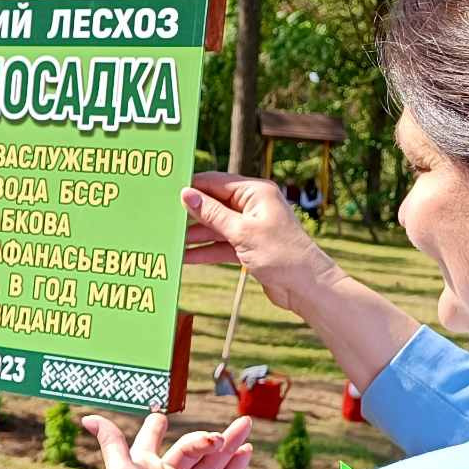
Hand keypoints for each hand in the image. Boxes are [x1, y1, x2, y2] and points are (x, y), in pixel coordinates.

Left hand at [82, 412, 252, 468]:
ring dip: (229, 446)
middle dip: (211, 437)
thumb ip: (111, 443)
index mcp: (145, 468)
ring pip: (212, 465)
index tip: (160, 417)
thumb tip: (87, 418)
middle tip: (222, 433)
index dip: (155, 428)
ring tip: (245, 425)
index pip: (151, 441)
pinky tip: (245, 451)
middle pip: (192, 450)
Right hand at [181, 172, 340, 316]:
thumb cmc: (282, 255)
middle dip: (190, 212)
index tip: (166, 190)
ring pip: (215, 226)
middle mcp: (253, 206)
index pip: (216, 182)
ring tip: (169, 240)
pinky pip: (221, 244)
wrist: (306, 287)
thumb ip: (212, 214)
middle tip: (162, 216)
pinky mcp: (249, 246)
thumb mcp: (241, 232)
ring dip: (194, 234)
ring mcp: (251, 226)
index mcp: (255, 192)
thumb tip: (187, 195)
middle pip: (213, 204)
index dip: (192, 186)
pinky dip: (205, 250)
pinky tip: (185, 257)